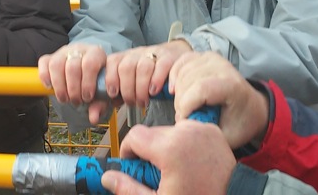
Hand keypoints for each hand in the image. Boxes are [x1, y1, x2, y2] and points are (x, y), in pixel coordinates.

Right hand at [38, 43, 110, 123]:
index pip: (90, 63)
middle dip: (73, 89)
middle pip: (72, 66)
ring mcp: (64, 52)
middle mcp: (79, 49)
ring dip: (59, 86)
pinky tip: (49, 87)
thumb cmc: (96, 81)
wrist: (86, 71)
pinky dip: (45, 76)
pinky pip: (44, 62)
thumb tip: (93, 118)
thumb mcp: (102, 92)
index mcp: (96, 53)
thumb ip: (100, 104)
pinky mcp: (51, 56)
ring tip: (64, 99)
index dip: (87, 83)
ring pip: (57, 65)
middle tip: (76, 102)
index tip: (87, 98)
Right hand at [101, 121, 234, 194]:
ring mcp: (200, 129)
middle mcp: (185, 132)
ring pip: (168, 130)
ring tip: (175, 168)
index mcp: (170, 149)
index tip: (134, 165)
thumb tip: (106, 177)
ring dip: (166, 146)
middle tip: (156, 173)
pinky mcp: (210, 129)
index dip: (129, 152)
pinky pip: (187, 130)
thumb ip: (128, 189)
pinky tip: (189, 161)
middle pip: (151, 133)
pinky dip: (183, 142)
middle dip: (148, 152)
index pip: (134, 136)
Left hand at [107, 40, 192, 109]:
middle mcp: (136, 53)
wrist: (172, 57)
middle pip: (127, 66)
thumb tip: (95, 114)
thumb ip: (110, 98)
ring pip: (143, 67)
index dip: (110, 79)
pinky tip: (155, 91)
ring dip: (142, 88)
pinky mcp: (169, 57)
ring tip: (144, 101)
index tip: (113, 94)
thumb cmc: (145, 76)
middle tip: (133, 103)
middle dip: (128, 89)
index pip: (112, 62)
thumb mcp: (126, 86)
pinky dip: (157, 80)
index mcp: (123, 58)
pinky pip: (162, 65)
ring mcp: (153, 53)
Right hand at [168, 52, 269, 148]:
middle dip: (180, 102)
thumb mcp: (226, 137)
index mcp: (233, 87)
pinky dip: (175, 75)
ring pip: (183, 72)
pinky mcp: (205, 56)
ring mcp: (214, 59)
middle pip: (188, 81)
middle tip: (185, 117)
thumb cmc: (240, 124)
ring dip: (178, 92)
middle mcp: (224, 68)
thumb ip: (205, 133)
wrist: (252, 108)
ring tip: (185, 107)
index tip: (184, 122)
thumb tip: (183, 125)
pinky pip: (182, 61)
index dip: (186, 106)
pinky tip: (176, 89)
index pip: (200, 89)